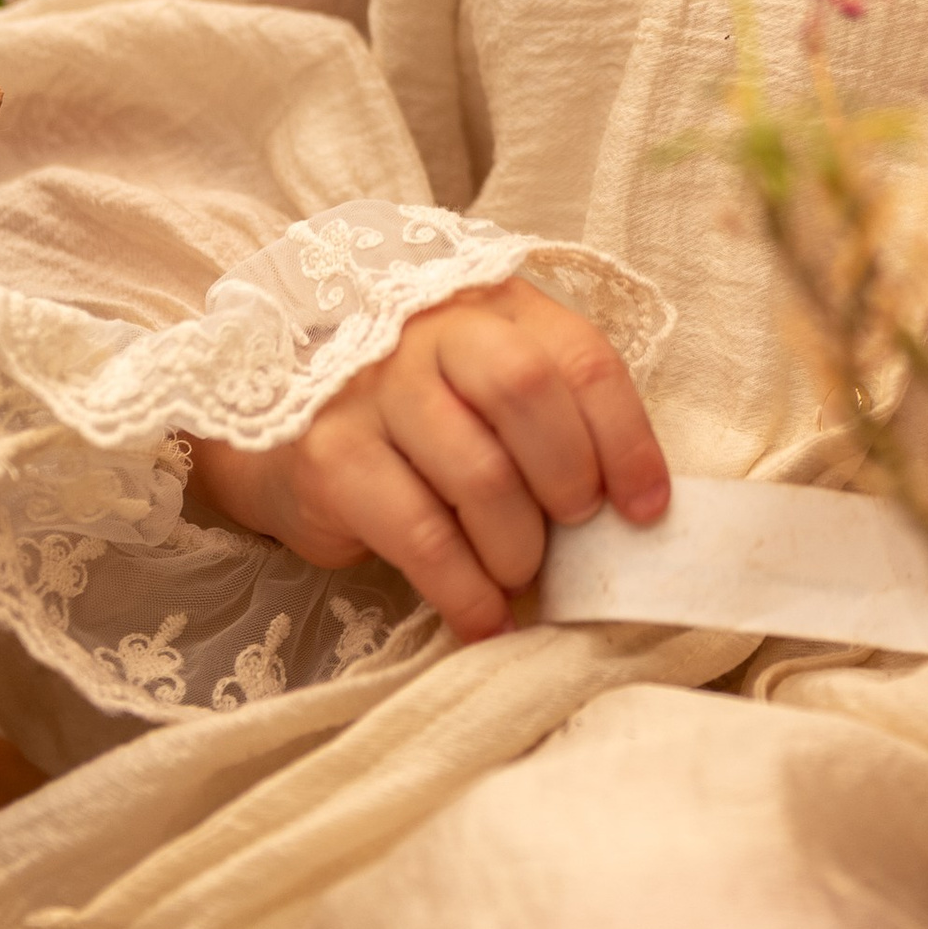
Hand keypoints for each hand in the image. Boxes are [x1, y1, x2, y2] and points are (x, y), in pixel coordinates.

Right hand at [188, 275, 668, 644]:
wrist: (281, 432)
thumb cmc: (417, 420)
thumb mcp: (486, 393)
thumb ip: (553, 420)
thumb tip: (631, 511)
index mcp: (493, 309)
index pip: (580, 359)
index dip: (626, 440)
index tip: (647, 509)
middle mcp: (431, 333)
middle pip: (527, 392)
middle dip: (568, 477)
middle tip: (574, 530)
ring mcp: (374, 388)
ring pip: (479, 473)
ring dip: (517, 547)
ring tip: (520, 576)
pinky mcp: (331, 455)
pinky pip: (421, 535)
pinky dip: (465, 591)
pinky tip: (483, 619)